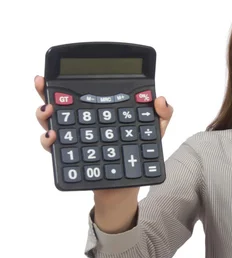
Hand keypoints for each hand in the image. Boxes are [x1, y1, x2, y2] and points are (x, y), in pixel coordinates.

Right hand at [34, 75, 172, 201]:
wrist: (130, 183)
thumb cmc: (140, 152)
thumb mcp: (155, 131)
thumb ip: (162, 113)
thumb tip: (159, 99)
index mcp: (101, 110)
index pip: (81, 91)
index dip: (65, 81)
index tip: (53, 73)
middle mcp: (83, 122)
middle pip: (59, 103)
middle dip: (46, 92)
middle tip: (44, 86)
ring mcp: (75, 139)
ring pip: (52, 123)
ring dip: (44, 115)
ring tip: (48, 110)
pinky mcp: (71, 157)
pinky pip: (55, 149)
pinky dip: (49, 141)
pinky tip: (53, 136)